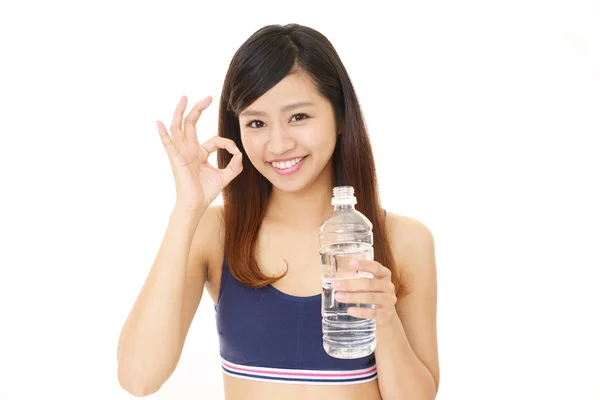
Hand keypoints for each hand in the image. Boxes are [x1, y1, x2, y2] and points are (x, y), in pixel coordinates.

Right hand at [156, 96, 242, 211]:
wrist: (196, 205)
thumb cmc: (206, 192)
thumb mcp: (225, 176)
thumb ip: (234, 166)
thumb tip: (239, 154)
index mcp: (200, 152)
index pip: (215, 140)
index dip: (228, 144)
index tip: (236, 152)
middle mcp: (189, 149)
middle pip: (192, 124)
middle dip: (199, 109)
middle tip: (208, 97)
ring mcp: (181, 153)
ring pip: (179, 128)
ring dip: (181, 112)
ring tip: (184, 98)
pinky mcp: (176, 160)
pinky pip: (168, 145)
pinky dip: (163, 134)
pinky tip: (159, 123)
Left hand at [332, 259, 398, 326]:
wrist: (387, 316)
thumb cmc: (374, 294)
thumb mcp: (371, 285)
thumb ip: (358, 279)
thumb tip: (335, 278)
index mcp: (384, 275)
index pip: (376, 267)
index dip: (364, 264)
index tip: (350, 262)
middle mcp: (388, 287)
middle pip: (369, 283)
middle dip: (350, 284)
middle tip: (334, 285)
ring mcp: (388, 301)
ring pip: (370, 297)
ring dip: (352, 297)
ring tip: (338, 297)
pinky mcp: (386, 314)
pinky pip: (373, 313)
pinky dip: (360, 311)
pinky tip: (350, 310)